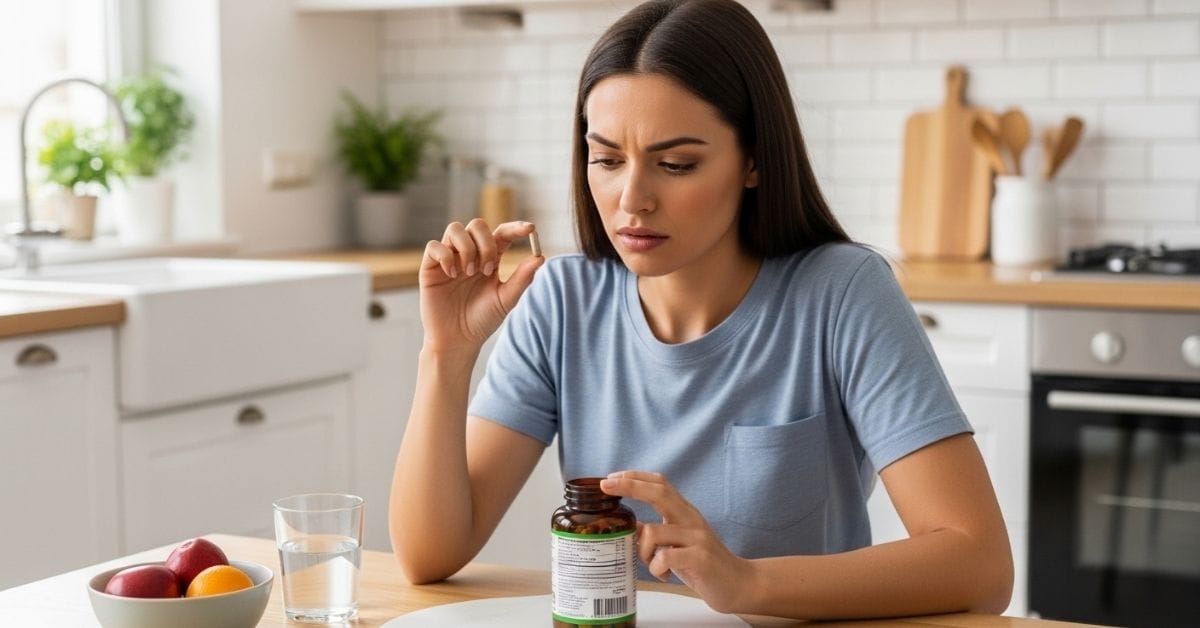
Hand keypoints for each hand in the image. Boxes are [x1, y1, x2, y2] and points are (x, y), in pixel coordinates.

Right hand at [420, 220, 543, 353]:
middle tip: (488, 270)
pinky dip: (445, 256)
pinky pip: (434, 246)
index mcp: (490, 258)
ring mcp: (449, 258)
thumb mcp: (506, 300)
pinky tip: (451, 275)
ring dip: (467, 249)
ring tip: (469, 273)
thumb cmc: (482, 320)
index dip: (515, 228)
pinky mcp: (430, 267)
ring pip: (455, 229)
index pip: (502, 233)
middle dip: (486, 243)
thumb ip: (522, 279)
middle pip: (477, 225)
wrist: (458, 340)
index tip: (531, 229)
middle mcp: (469, 254)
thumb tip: (541, 257)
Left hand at [600, 471, 753, 613]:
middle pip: (660, 492)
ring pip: (653, 532)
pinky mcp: (700, 558)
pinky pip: (664, 557)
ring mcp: (697, 537)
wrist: (738, 584)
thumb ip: (656, 532)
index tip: (609, 479)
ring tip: (651, 565)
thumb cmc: (702, 564)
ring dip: (642, 551)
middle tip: (606, 487)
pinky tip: (664, 575)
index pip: (660, 483)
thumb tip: (630, 526)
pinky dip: (656, 568)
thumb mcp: (676, 543)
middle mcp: (691, 519)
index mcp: (684, 512)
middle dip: (630, 485)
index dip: (635, 477)